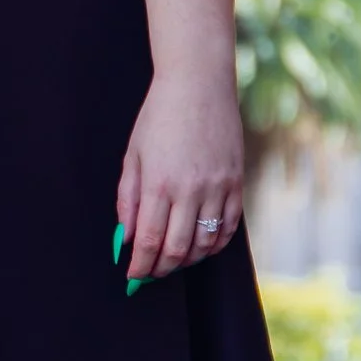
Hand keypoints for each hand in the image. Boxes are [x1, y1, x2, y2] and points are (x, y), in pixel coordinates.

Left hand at [117, 68, 243, 287]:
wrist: (198, 85)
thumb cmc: (159, 117)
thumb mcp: (133, 156)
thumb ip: (127, 200)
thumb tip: (124, 238)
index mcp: (158, 183)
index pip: (148, 241)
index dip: (140, 266)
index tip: (133, 276)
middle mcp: (190, 190)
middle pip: (177, 249)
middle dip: (161, 268)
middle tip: (151, 272)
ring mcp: (217, 188)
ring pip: (205, 244)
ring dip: (188, 260)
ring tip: (174, 260)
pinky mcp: (236, 183)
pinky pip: (229, 227)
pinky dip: (215, 245)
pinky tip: (202, 246)